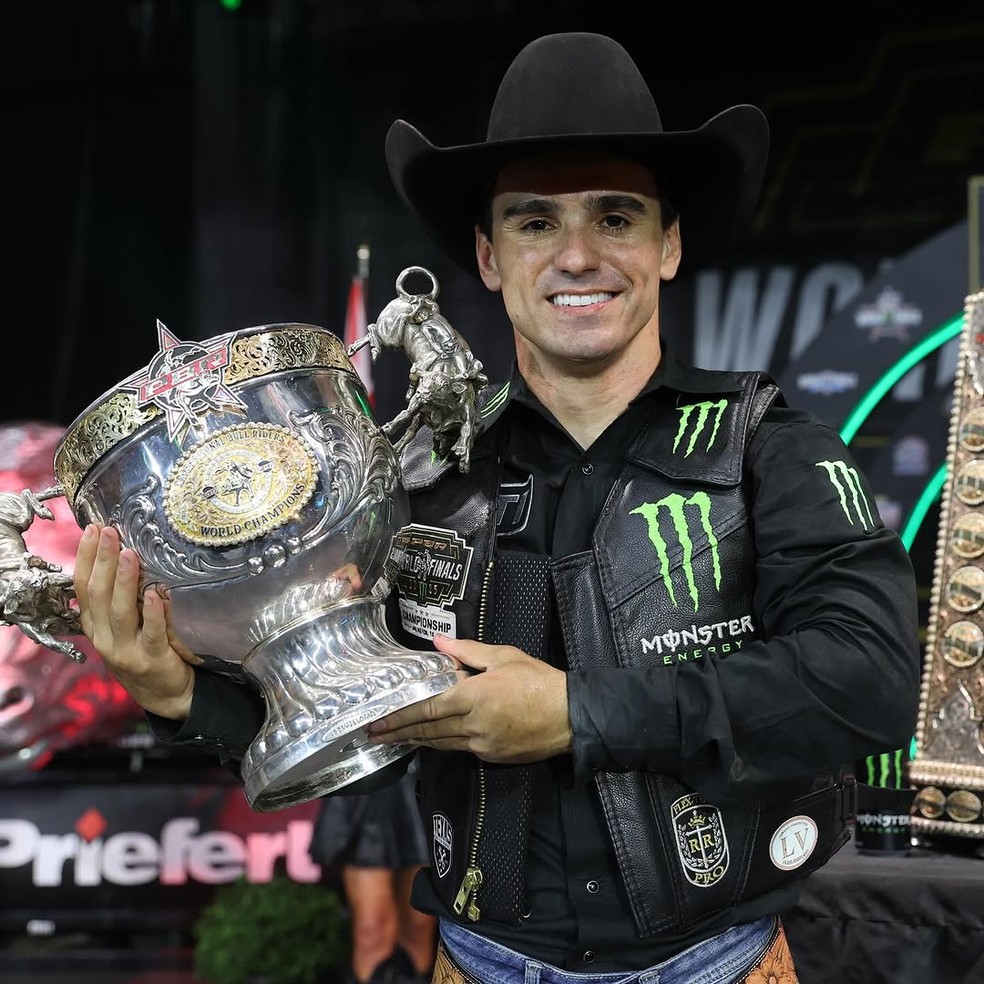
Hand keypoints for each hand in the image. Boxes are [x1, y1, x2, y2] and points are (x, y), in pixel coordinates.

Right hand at [73, 524, 202, 719]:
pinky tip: (153, 593)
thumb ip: (118, 599)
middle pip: (99, 595)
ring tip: (128, 554)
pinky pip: (152, 633)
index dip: (84, 558)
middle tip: (109, 532)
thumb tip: (122, 555)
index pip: (83, 588)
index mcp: (95, 626)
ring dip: (124, 580)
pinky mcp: (151, 659)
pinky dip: (152, 613)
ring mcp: (126, 650)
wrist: (165, 694)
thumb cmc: (144, 651)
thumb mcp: (122, 627)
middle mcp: (104, 638)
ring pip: (120, 612)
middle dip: (102, 561)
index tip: (92, 530)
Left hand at [366, 634, 571, 763]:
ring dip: (414, 742)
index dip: (401, 715)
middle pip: (428, 730)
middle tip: (372, 734)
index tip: (379, 719)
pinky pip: (459, 748)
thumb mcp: (504, 656)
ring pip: (441, 743)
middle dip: (398, 733)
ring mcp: (483, 744)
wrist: (570, 716)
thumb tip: (438, 643)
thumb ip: (467, 651)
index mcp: (475, 696)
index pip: (429, 708)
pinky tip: (427, 741)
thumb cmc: (538, 680)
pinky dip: (440, 744)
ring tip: (391, 741)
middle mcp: (474, 725)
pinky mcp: (492, 756)